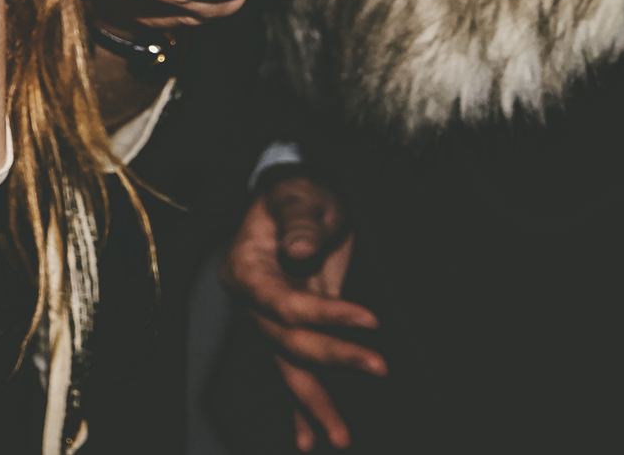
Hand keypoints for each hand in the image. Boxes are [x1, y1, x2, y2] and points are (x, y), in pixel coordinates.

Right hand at [223, 171, 382, 451]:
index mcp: (246, 269)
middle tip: (378, 367)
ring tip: (339, 437)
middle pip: (287, 342)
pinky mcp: (293, 327)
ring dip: (314, 403)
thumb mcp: (301, 197)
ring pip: (290, 366)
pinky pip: (297, 366)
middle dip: (331, 361)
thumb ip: (299, 222)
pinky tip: (308, 436)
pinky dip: (300, 404)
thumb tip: (299, 254)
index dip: (325, 315)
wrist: (298, 196)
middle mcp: (252, 301)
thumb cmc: (298, 193)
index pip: (283, 304)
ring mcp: (270, 318)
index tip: (371, 319)